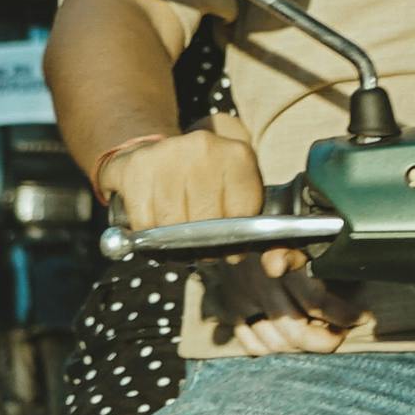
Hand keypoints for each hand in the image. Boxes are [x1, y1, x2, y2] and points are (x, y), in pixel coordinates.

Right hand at [100, 126, 359, 348]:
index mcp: (239, 156)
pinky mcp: (137, 166)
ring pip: (171, 227)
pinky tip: (150, 215)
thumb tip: (277, 266)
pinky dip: (144, 230)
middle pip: (205, 226)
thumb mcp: (239, 200)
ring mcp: (169, 154)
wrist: (153, 151)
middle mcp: (205, 148)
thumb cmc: (203, 186)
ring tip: (171, 228)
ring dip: (169, 240)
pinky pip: (143, 223)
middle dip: (199, 245)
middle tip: (194, 240)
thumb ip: (274, 240)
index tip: (227, 244)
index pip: (243, 218)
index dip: (234, 243)